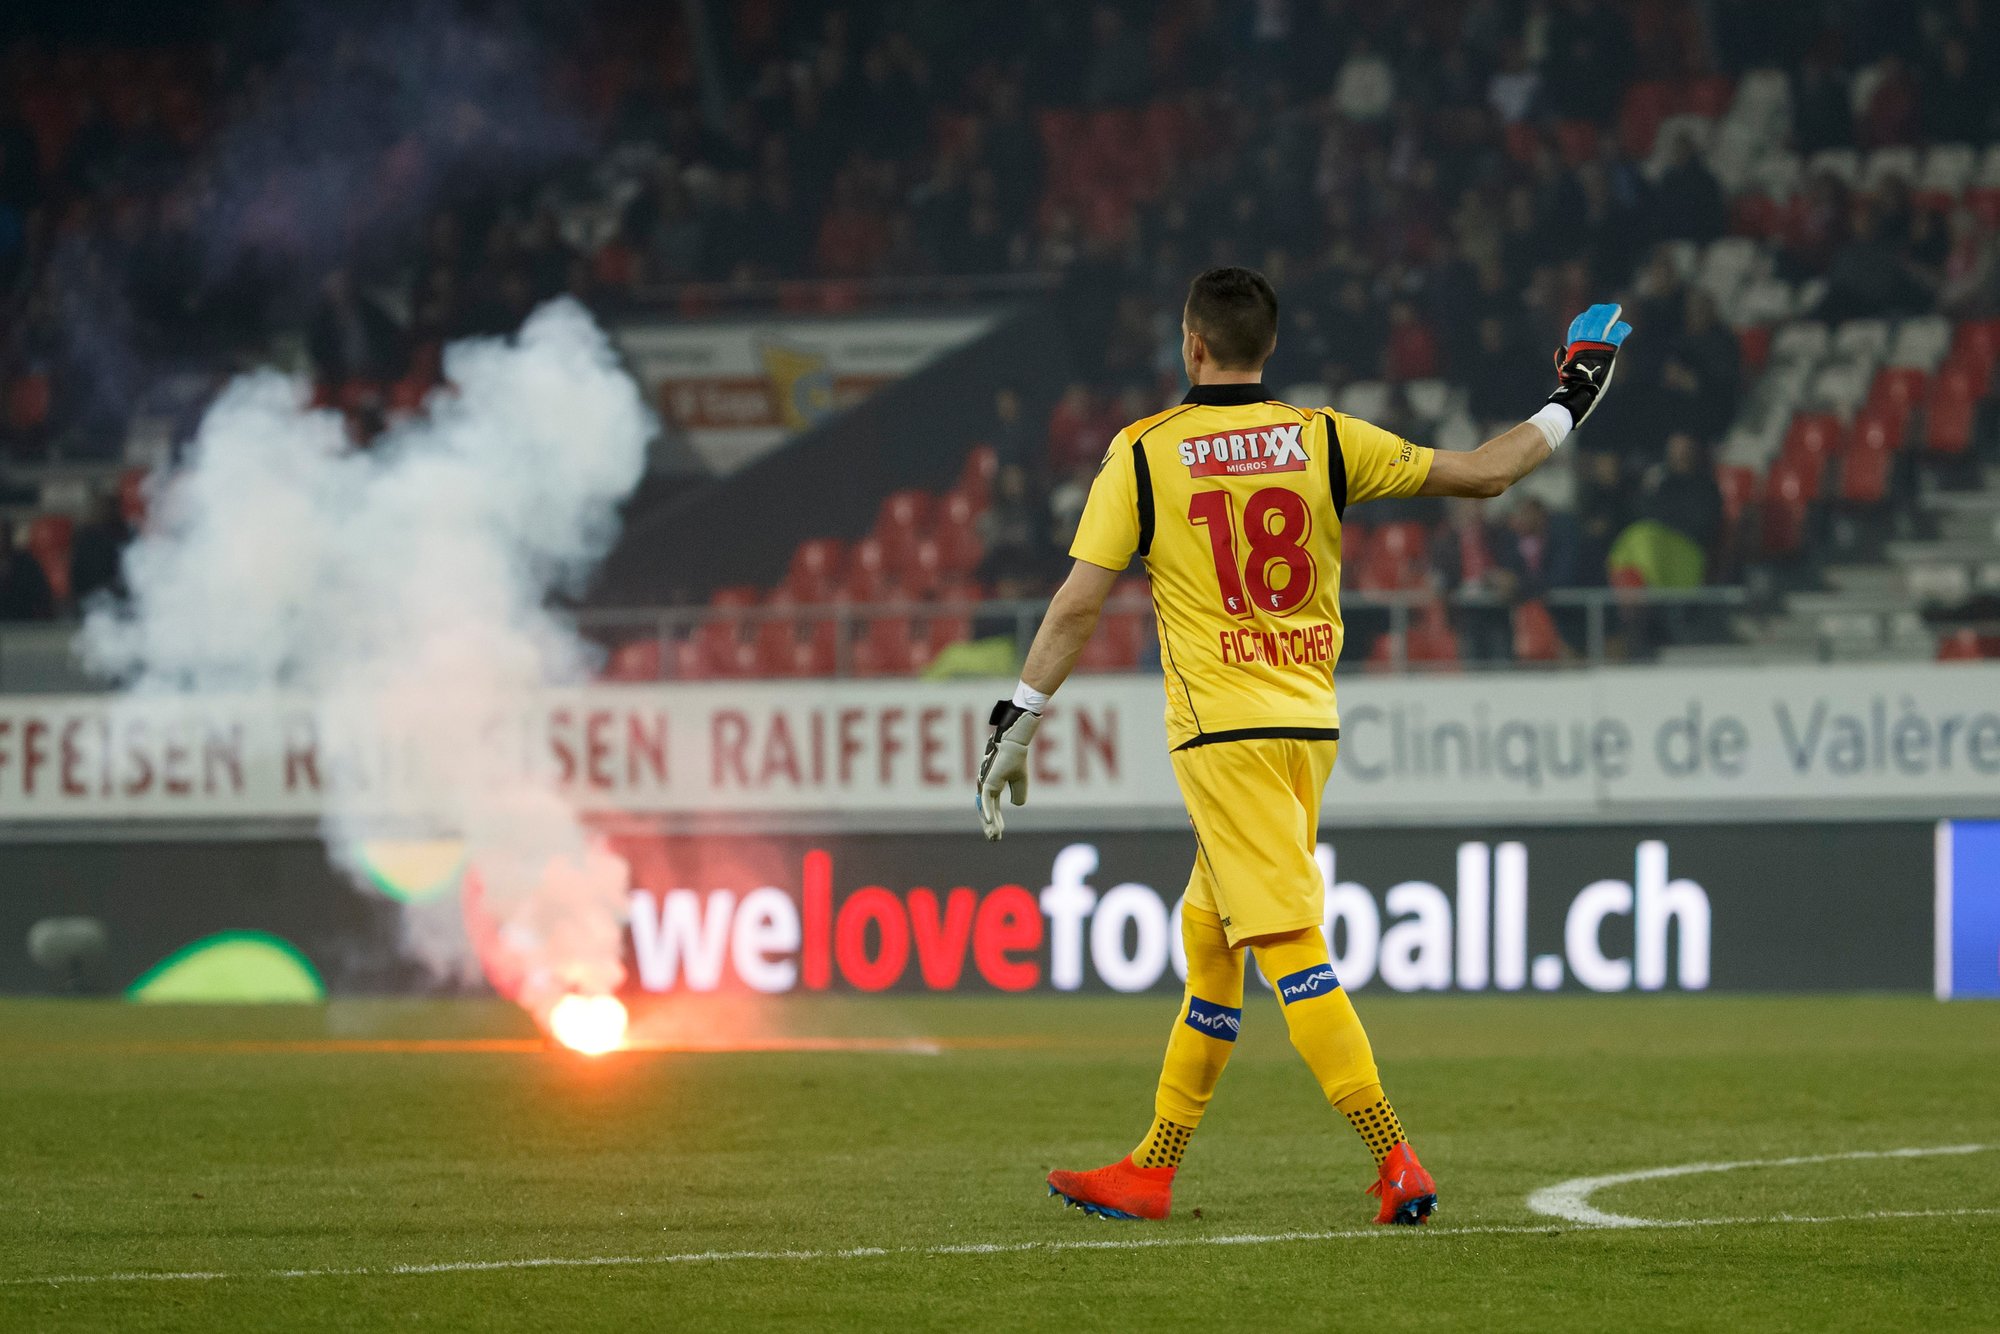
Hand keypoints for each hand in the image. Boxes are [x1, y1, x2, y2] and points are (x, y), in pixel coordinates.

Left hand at [975, 700, 1040, 840]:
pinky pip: (987, 800)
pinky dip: (988, 812)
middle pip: (987, 811)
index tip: (998, 834)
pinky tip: (990, 823)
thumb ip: (1019, 793)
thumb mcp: (1020, 781)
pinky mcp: (988, 782)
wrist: (1016, 745)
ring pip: (986, 808)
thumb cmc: (1017, 759)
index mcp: (993, 786)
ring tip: (993, 837)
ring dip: (989, 823)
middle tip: (993, 840)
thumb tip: (1016, 805)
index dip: (995, 821)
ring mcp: (986, 784)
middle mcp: (987, 787)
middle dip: (990, 826)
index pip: (992, 808)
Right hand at [1547, 303, 1632, 429]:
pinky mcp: (1608, 350)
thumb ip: (1564, 358)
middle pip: (1591, 320)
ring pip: (1603, 323)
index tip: (1588, 314)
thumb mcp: (1565, 369)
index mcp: (1573, 347)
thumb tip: (1561, 349)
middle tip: (1607, 308)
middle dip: (1598, 312)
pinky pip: (1616, 334)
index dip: (1583, 318)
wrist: (1580, 392)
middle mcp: (1583, 342)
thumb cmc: (1573, 385)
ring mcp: (1596, 345)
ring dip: (1610, 315)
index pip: (1576, 326)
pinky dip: (1622, 329)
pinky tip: (1626, 328)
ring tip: (1616, 309)